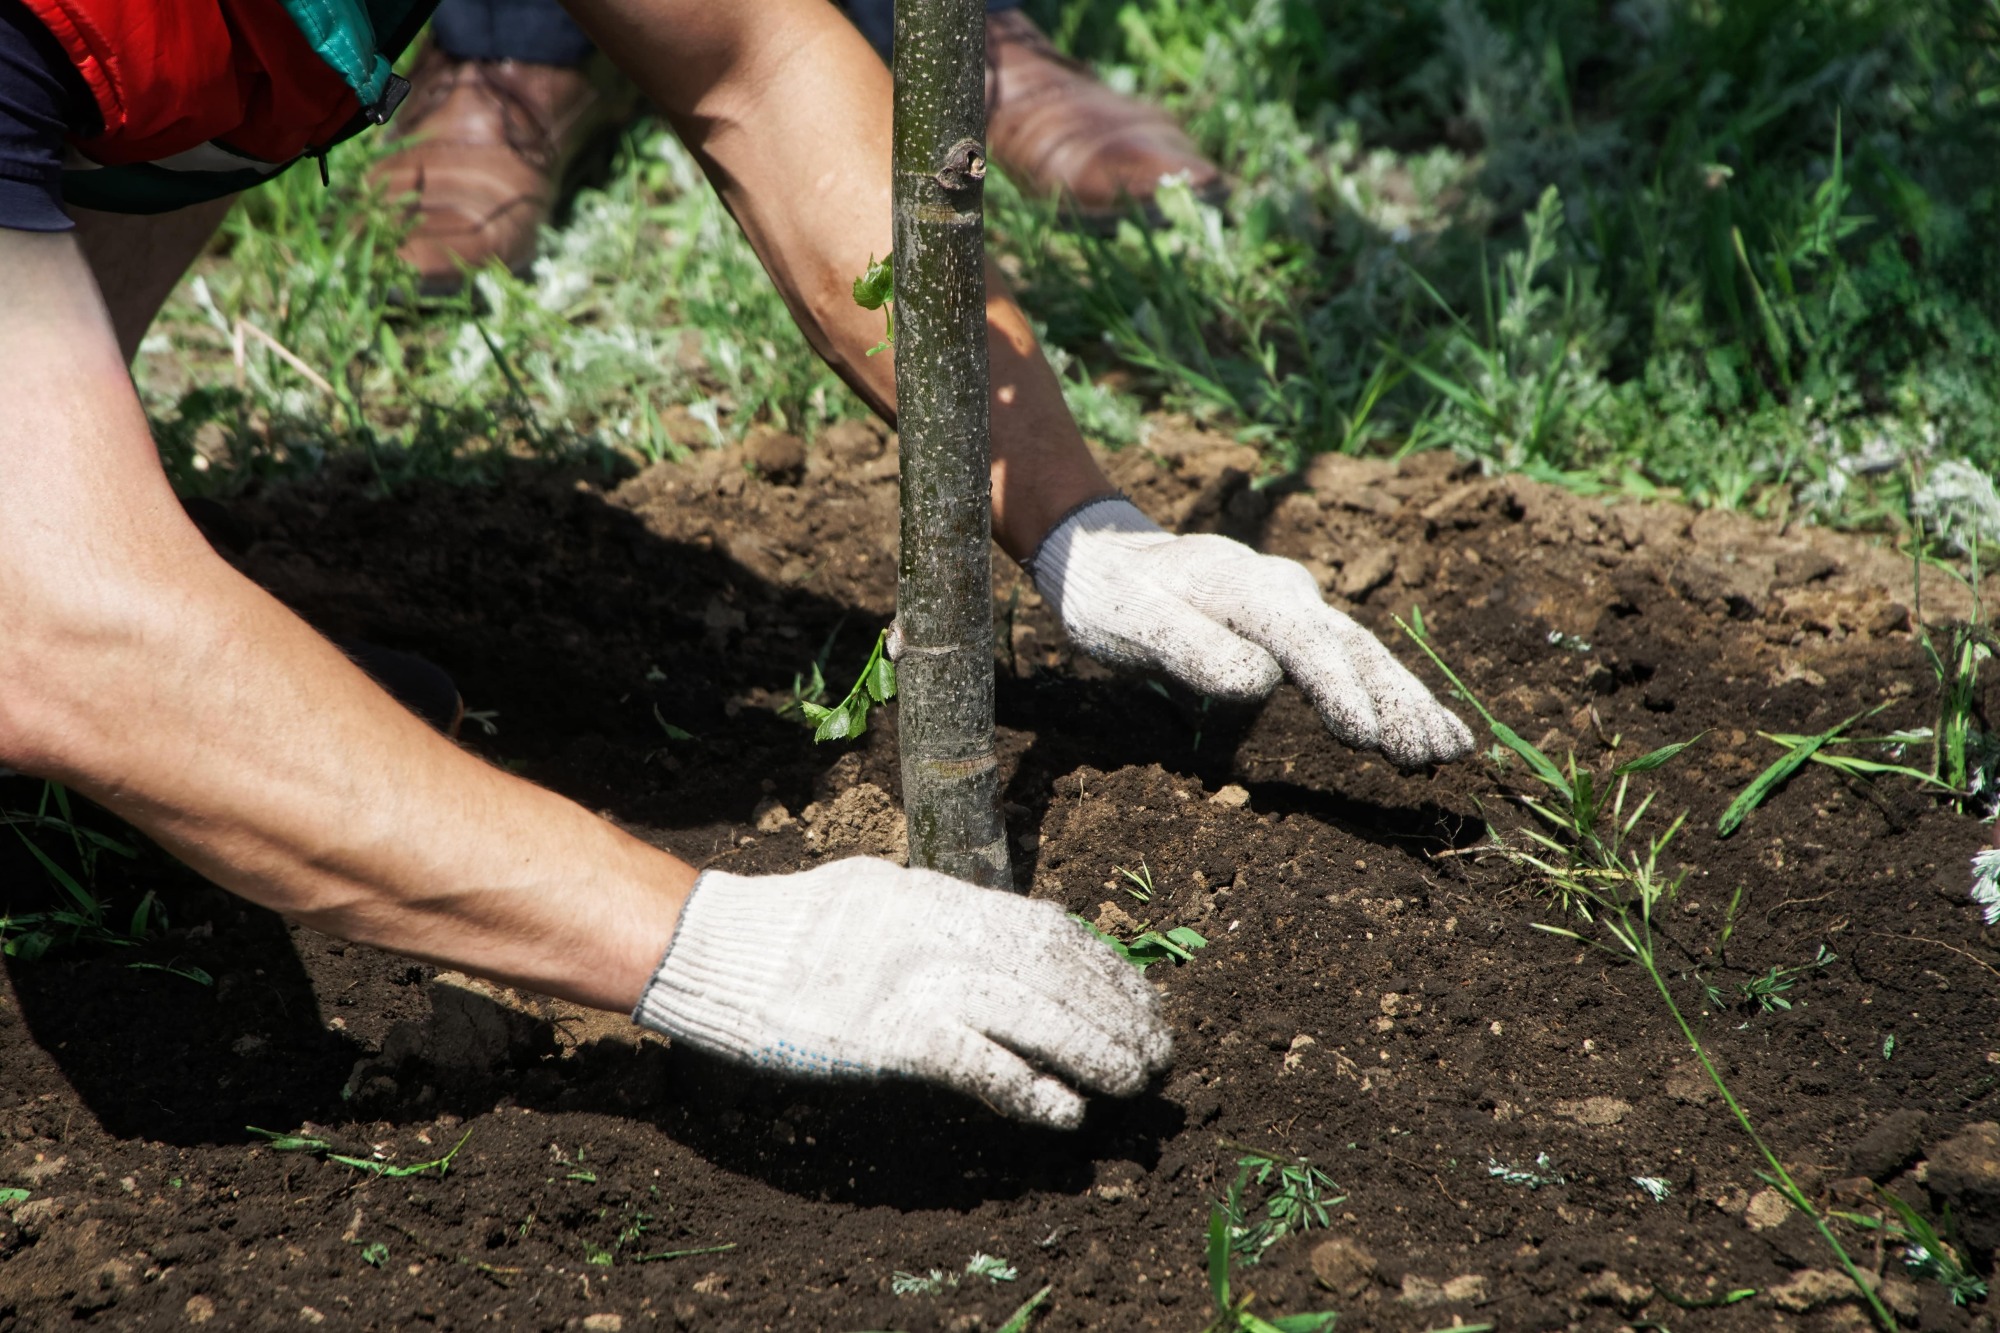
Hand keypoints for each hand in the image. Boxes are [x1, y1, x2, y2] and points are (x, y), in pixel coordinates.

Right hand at [632, 858, 1170, 1127]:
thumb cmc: (791, 926)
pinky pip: (978, 1063)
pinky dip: (1028, 1088)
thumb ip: (942, 911)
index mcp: (941, 897)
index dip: (1105, 966)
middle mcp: (941, 932)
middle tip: (1158, 1047)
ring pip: (1034, 1013)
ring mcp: (917, 983)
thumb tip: (1001, 929)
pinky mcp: (890, 1036)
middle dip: (1116, 1010)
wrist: (717, 949)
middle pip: (1056, 970)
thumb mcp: (881, 894)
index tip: (1140, 995)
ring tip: (1135, 1079)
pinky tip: (1064, 1112)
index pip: (1049, 928)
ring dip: (1095, 1049)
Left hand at [1028, 498, 1473, 768]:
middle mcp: (1283, 590)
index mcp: (1243, 586)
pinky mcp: (1296, 627)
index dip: (1336, 687)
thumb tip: (1258, 680)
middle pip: (1351, 647)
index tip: (1364, 735)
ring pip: (1363, 655)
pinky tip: (1426, 729)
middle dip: (1396, 701)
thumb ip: (1189, 648)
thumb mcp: (1130, 622)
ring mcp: (1296, 605)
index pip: (1302, 640)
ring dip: (1407, 702)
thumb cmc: (1111, 596)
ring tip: (1451, 750)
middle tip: (1434, 754)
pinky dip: (1391, 695)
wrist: (1106, 555)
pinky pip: (1353, 661)